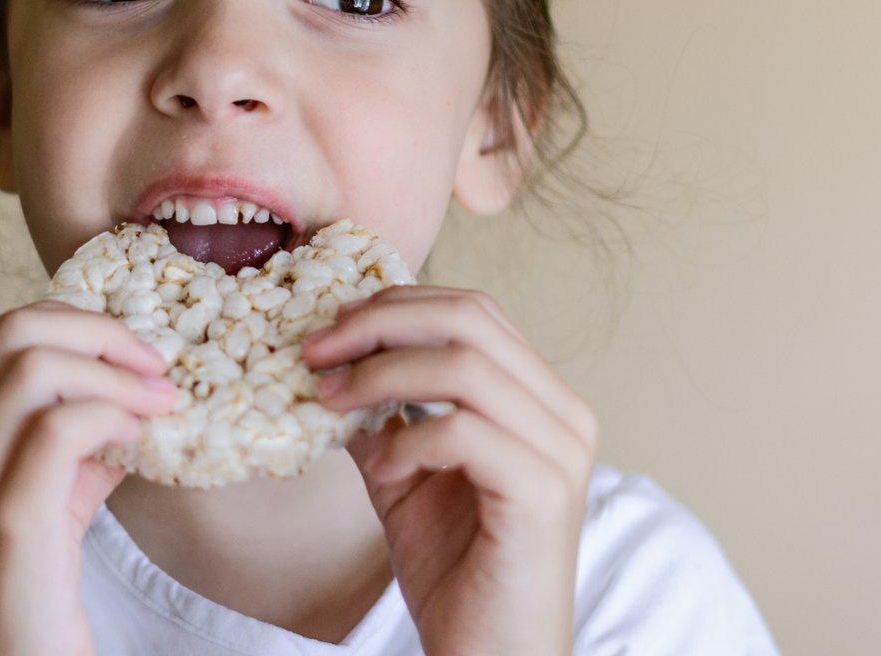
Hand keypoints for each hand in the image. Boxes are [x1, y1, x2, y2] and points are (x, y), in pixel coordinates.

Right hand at [0, 299, 177, 655]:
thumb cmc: (24, 589)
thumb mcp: (39, 495)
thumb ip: (69, 435)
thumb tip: (132, 385)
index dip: (65, 322)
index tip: (123, 348)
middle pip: (11, 334)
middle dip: (96, 332)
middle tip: (152, 363)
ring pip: (36, 367)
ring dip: (113, 372)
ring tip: (155, 402)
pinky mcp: (8, 518)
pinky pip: (63, 426)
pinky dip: (112, 414)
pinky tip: (137, 437)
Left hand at [302, 286, 597, 655]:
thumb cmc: (458, 574)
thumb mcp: (406, 478)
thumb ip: (382, 418)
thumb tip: (327, 365)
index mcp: (540, 401)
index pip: (472, 312)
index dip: (395, 305)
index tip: (329, 328)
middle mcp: (564, 416)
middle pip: (470, 320)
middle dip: (380, 323)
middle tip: (317, 349)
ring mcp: (560, 453)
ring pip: (465, 366)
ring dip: (382, 373)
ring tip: (330, 399)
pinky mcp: (543, 495)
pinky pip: (464, 432)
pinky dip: (408, 439)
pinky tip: (382, 469)